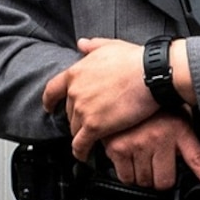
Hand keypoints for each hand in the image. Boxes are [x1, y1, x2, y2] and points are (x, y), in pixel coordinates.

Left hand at [45, 37, 167, 157]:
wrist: (150, 74)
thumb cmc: (135, 60)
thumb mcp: (110, 46)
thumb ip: (93, 47)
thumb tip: (81, 43)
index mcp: (76, 73)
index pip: (52, 89)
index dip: (49, 101)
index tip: (49, 107)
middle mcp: (75, 91)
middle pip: (69, 112)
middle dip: (78, 118)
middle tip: (89, 123)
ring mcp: (83, 110)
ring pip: (75, 129)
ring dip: (82, 134)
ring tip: (93, 138)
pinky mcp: (95, 126)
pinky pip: (81, 144)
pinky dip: (80, 151)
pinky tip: (84, 155)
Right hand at [99, 113, 199, 197]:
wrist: (127, 88)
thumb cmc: (152, 104)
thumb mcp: (178, 115)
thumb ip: (184, 137)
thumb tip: (193, 160)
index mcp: (180, 130)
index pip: (199, 160)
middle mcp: (160, 137)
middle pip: (164, 182)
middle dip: (161, 177)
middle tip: (157, 163)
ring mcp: (138, 143)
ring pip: (144, 181)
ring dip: (143, 175)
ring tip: (142, 156)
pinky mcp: (118, 148)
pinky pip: (125, 177)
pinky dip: (126, 173)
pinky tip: (129, 157)